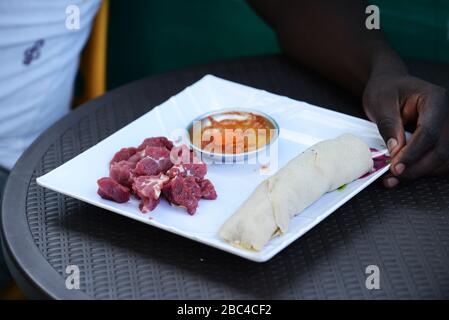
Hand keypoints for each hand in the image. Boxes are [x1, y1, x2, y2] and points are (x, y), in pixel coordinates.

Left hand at [363, 73, 448, 187]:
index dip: (412, 153)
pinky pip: (440, 161)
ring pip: (443, 159)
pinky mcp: (443, 139)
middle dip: (416, 167)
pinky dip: (422, 170)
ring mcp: (448, 128)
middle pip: (440, 149)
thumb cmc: (385, 90)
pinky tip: (404, 174)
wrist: (390, 85)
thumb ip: (389, 126)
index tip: (395, 167)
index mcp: (435, 99)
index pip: (429, 132)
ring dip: (419, 172)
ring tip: (393, 178)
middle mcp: (447, 115)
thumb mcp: (380, 104)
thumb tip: (396, 150)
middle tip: (392, 176)